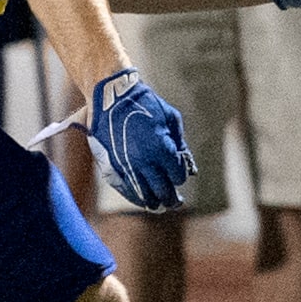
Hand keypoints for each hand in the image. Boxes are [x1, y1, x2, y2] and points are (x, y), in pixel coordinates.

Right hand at [87, 67, 194, 212]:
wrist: (111, 97)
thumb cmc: (145, 104)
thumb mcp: (170, 118)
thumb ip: (180, 144)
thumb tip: (189, 167)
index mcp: (161, 149)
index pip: (177, 176)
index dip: (180, 174)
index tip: (179, 170)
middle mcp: (144, 162)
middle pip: (163, 191)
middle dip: (171, 197)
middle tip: (176, 201)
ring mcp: (126, 167)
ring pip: (144, 196)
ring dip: (155, 202)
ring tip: (160, 204)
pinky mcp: (111, 168)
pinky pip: (126, 190)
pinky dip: (136, 197)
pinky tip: (143, 199)